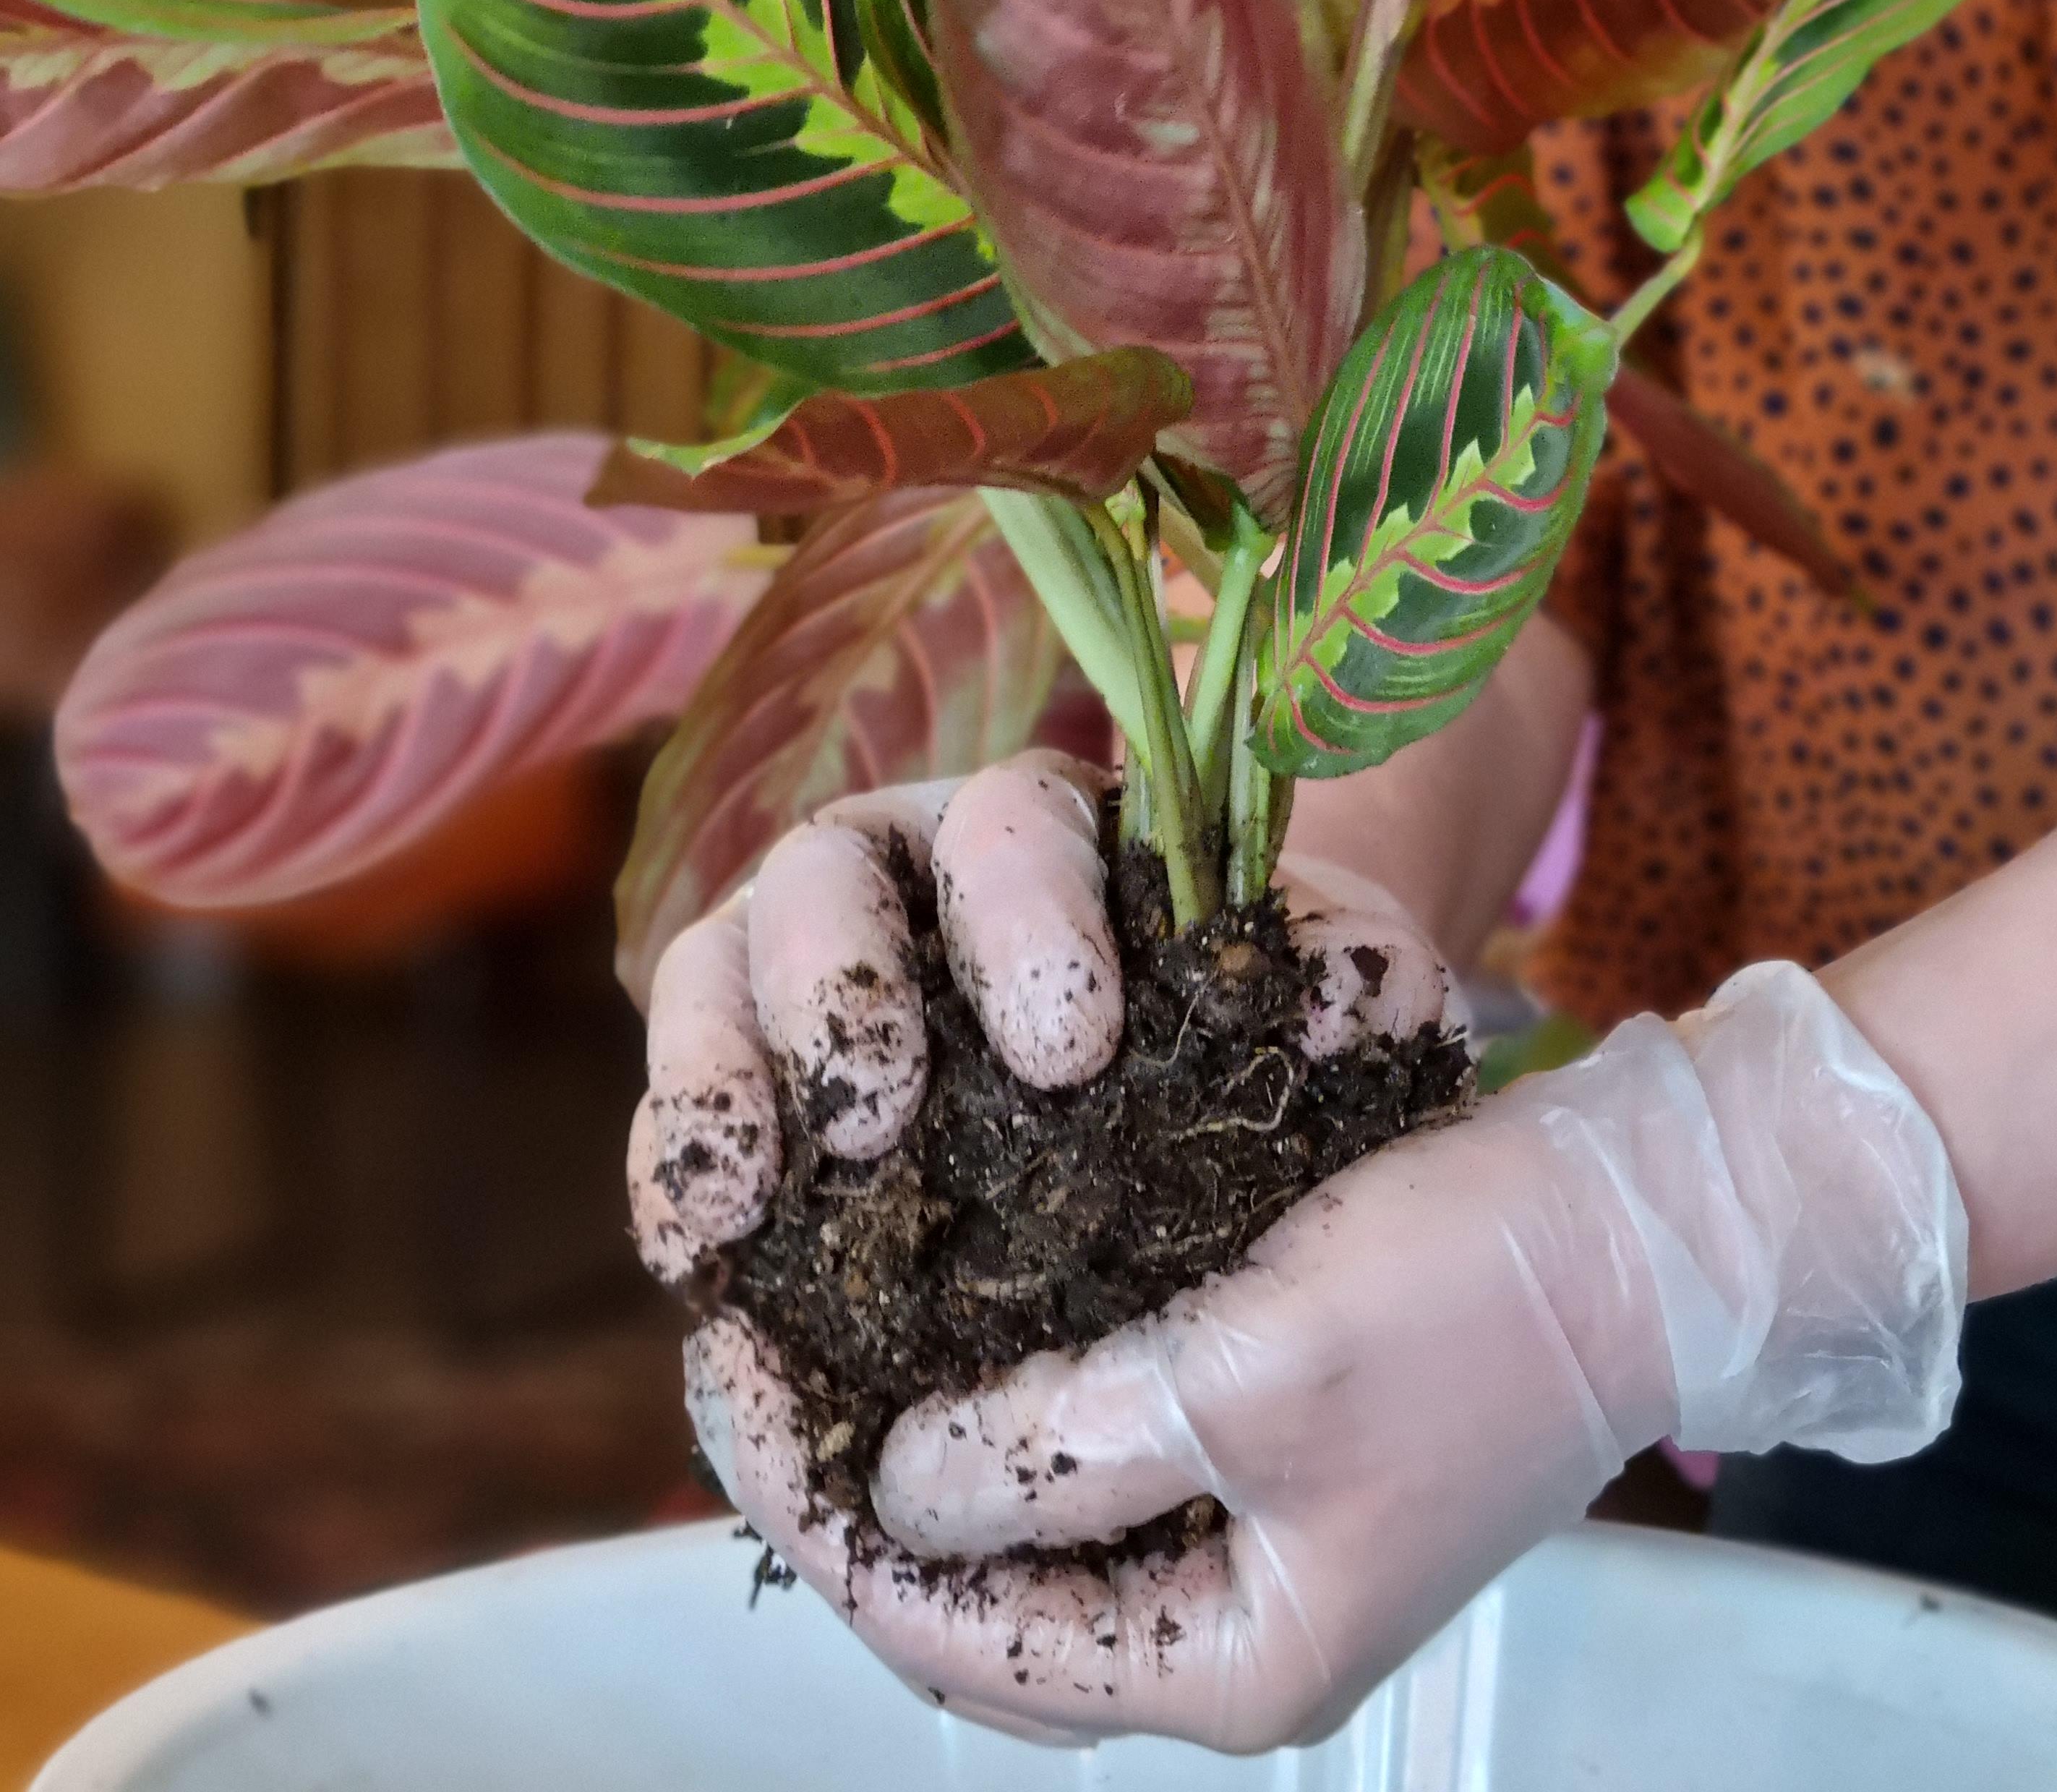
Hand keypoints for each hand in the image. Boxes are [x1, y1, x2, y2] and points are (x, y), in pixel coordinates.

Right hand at [628, 757, 1461, 1281]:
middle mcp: (898, 869)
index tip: (1071, 1050)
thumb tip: (1326, 1010)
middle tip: (878, 1117)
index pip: (1016, 820)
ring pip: (716, 969)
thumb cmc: (1248, 1028)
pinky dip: (675, 1175)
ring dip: (716, 1081)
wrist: (1181, 1101)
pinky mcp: (744, 1084)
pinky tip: (704, 1268)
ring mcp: (796, 969)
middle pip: (826, 871)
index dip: (1026, 918)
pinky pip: (677, 1105)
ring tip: (741, 1209)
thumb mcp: (1326, 996)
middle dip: (840, 991)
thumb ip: (1350, 983)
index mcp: (1047, 830)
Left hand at [691, 963, 1965, 1749]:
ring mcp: (1235, 1542)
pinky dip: (986, 1393)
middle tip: (742, 1339)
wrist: (1637, 1227)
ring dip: (900, 1432)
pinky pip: (1071, 1451)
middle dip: (839, 1479)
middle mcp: (1217, 1629)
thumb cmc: (1468, 1301)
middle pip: (968, 1596)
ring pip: (1010, 1523)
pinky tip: (923, 1295)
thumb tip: (895, 1490)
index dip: (818, 1511)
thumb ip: (1063, 1450)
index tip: (727, 1371)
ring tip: (802, 1314)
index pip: (952, 1631)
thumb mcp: (1258, 1377)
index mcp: (1226, 1667)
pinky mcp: (1246, 1449)